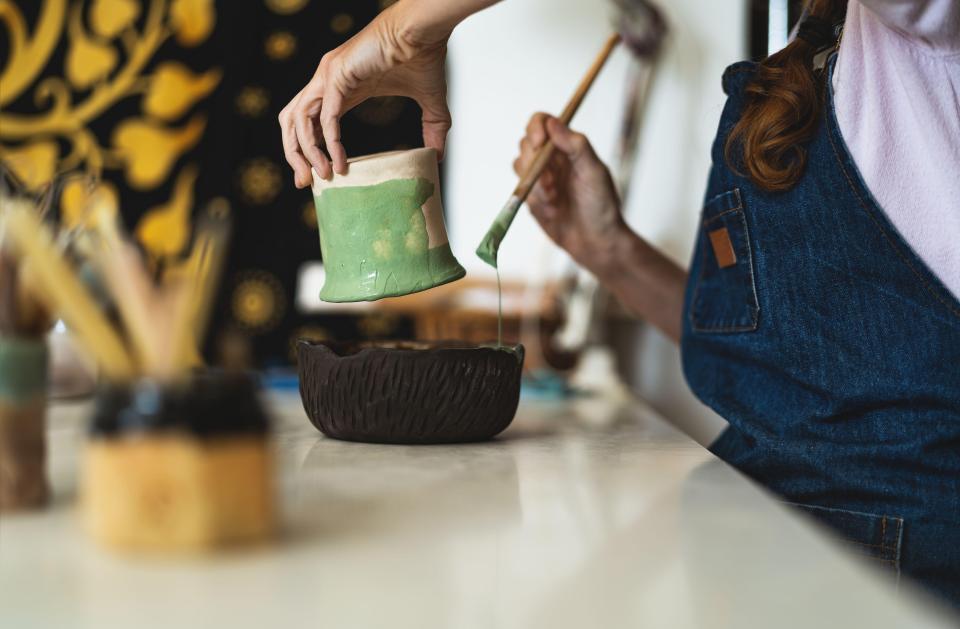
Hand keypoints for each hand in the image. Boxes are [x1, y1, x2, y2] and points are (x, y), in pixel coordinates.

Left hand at [279, 4, 451, 186]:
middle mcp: (326, 82)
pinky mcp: (336, 75)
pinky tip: (339, 162)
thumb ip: (432, 130)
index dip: (308, 150)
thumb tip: (437, 158)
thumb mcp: (430, 103)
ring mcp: (327, 77)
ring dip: (305, 152)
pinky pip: (325, 117)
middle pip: (292, 122)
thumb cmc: (425, 56)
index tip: (319, 178)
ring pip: (298, 120)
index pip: (310, 122)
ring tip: (323, 178)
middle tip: (305, 184)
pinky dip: (328, 143)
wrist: (425, 31)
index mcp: (340, 88)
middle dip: (294, 155)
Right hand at [514, 114, 626, 278]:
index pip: (542, 122)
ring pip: (519, 166)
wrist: (596, 243)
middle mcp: (552, 159)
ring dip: (535, 183)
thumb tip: (553, 123)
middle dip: (534, 162)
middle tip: (552, 184)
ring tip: (555, 199)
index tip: (538, 143)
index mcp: (569, 146)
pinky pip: (520, 189)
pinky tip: (552, 210)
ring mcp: (540, 178)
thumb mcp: (594, 172)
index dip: (535, 128)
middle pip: (525, 143)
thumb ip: (576, 146)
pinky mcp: (531, 198)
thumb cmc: (602, 206)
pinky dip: (534, 198)